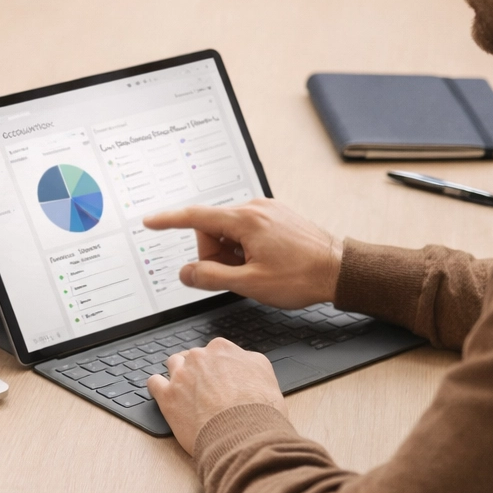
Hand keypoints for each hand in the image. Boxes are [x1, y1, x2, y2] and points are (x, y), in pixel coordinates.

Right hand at [142, 198, 342, 309]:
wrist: (341, 270)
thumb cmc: (301, 277)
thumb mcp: (250, 284)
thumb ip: (211, 277)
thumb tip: (186, 273)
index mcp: (245, 220)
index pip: (196, 217)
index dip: (169, 221)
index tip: (150, 222)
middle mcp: (254, 208)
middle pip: (212, 229)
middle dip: (215, 254)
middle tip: (236, 275)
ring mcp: (267, 210)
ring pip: (229, 232)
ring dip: (232, 253)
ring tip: (256, 271)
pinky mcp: (275, 217)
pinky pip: (246, 231)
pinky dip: (245, 248)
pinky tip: (264, 263)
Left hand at [148, 337, 285, 452]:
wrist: (246, 435)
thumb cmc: (259, 410)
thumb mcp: (266, 375)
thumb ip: (249, 363)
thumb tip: (243, 361)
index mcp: (222, 349)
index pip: (214, 351)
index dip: (217, 366)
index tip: (219, 377)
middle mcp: (199, 357)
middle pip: (193, 357)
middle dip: (198, 371)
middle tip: (206, 390)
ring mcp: (181, 375)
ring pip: (173, 366)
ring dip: (178, 376)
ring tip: (186, 393)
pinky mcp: (167, 396)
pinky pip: (154, 383)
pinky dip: (158, 388)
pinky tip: (165, 395)